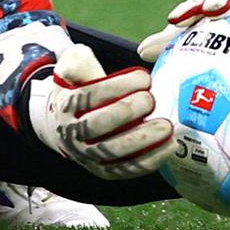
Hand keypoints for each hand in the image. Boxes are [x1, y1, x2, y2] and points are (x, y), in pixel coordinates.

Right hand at [26, 45, 175, 179]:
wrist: (61, 125)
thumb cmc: (77, 90)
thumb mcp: (71, 70)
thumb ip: (78, 61)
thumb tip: (83, 58)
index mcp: (65, 105)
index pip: (90, 95)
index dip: (118, 86)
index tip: (144, 77)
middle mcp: (72, 133)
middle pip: (98, 126)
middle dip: (127, 111)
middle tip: (151, 100)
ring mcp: (87, 156)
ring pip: (113, 151)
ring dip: (142, 140)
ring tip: (166, 127)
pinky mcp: (103, 171)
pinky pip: (126, 170)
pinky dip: (149, 161)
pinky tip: (168, 147)